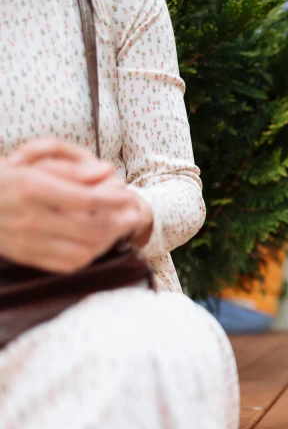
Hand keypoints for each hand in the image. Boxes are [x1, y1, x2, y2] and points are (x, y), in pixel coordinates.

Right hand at [8, 138, 155, 248]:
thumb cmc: (4, 179)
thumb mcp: (31, 163)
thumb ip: (71, 169)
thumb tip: (107, 171)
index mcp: (31, 189)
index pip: (86, 198)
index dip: (114, 199)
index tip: (129, 194)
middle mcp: (29, 218)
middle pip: (90, 228)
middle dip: (118, 222)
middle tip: (132, 214)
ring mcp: (27, 242)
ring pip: (83, 250)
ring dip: (107, 241)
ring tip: (118, 228)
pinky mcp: (26, 257)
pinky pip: (67, 264)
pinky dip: (89, 255)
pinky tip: (96, 242)